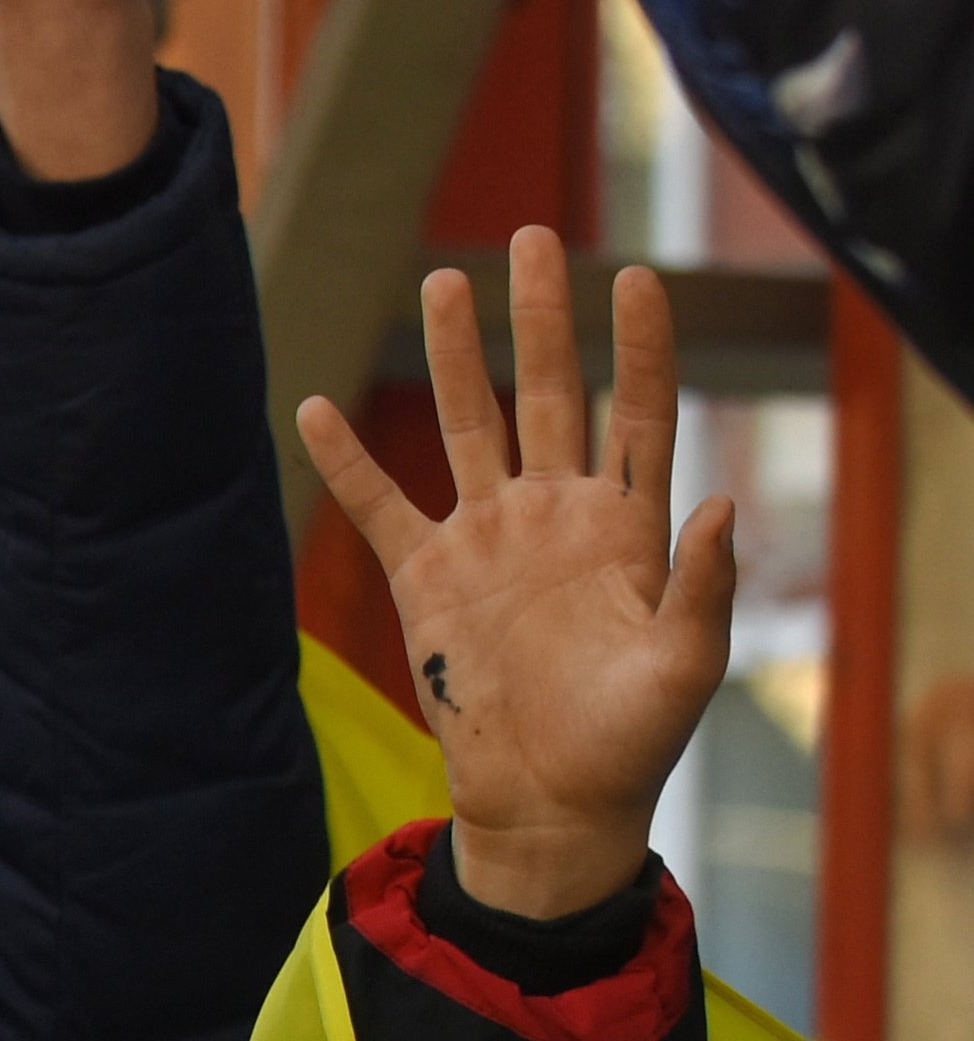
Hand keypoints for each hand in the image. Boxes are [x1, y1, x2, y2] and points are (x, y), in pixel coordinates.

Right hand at [308, 232, 727, 920]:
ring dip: (451, 356)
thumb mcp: (689, 666)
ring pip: (467, 424)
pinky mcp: (425, 577)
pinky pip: (377, 505)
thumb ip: (706, 584)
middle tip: (531, 237)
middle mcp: (556, 514)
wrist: (549, 802)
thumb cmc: (633, 742)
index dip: (642, 346)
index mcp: (627, 526)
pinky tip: (316, 407)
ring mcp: (487, 539)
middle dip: (539, 316)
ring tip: (443, 281)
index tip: (636, 278)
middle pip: (548, 391)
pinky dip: (346, 461)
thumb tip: (725, 501)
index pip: (640, 412)